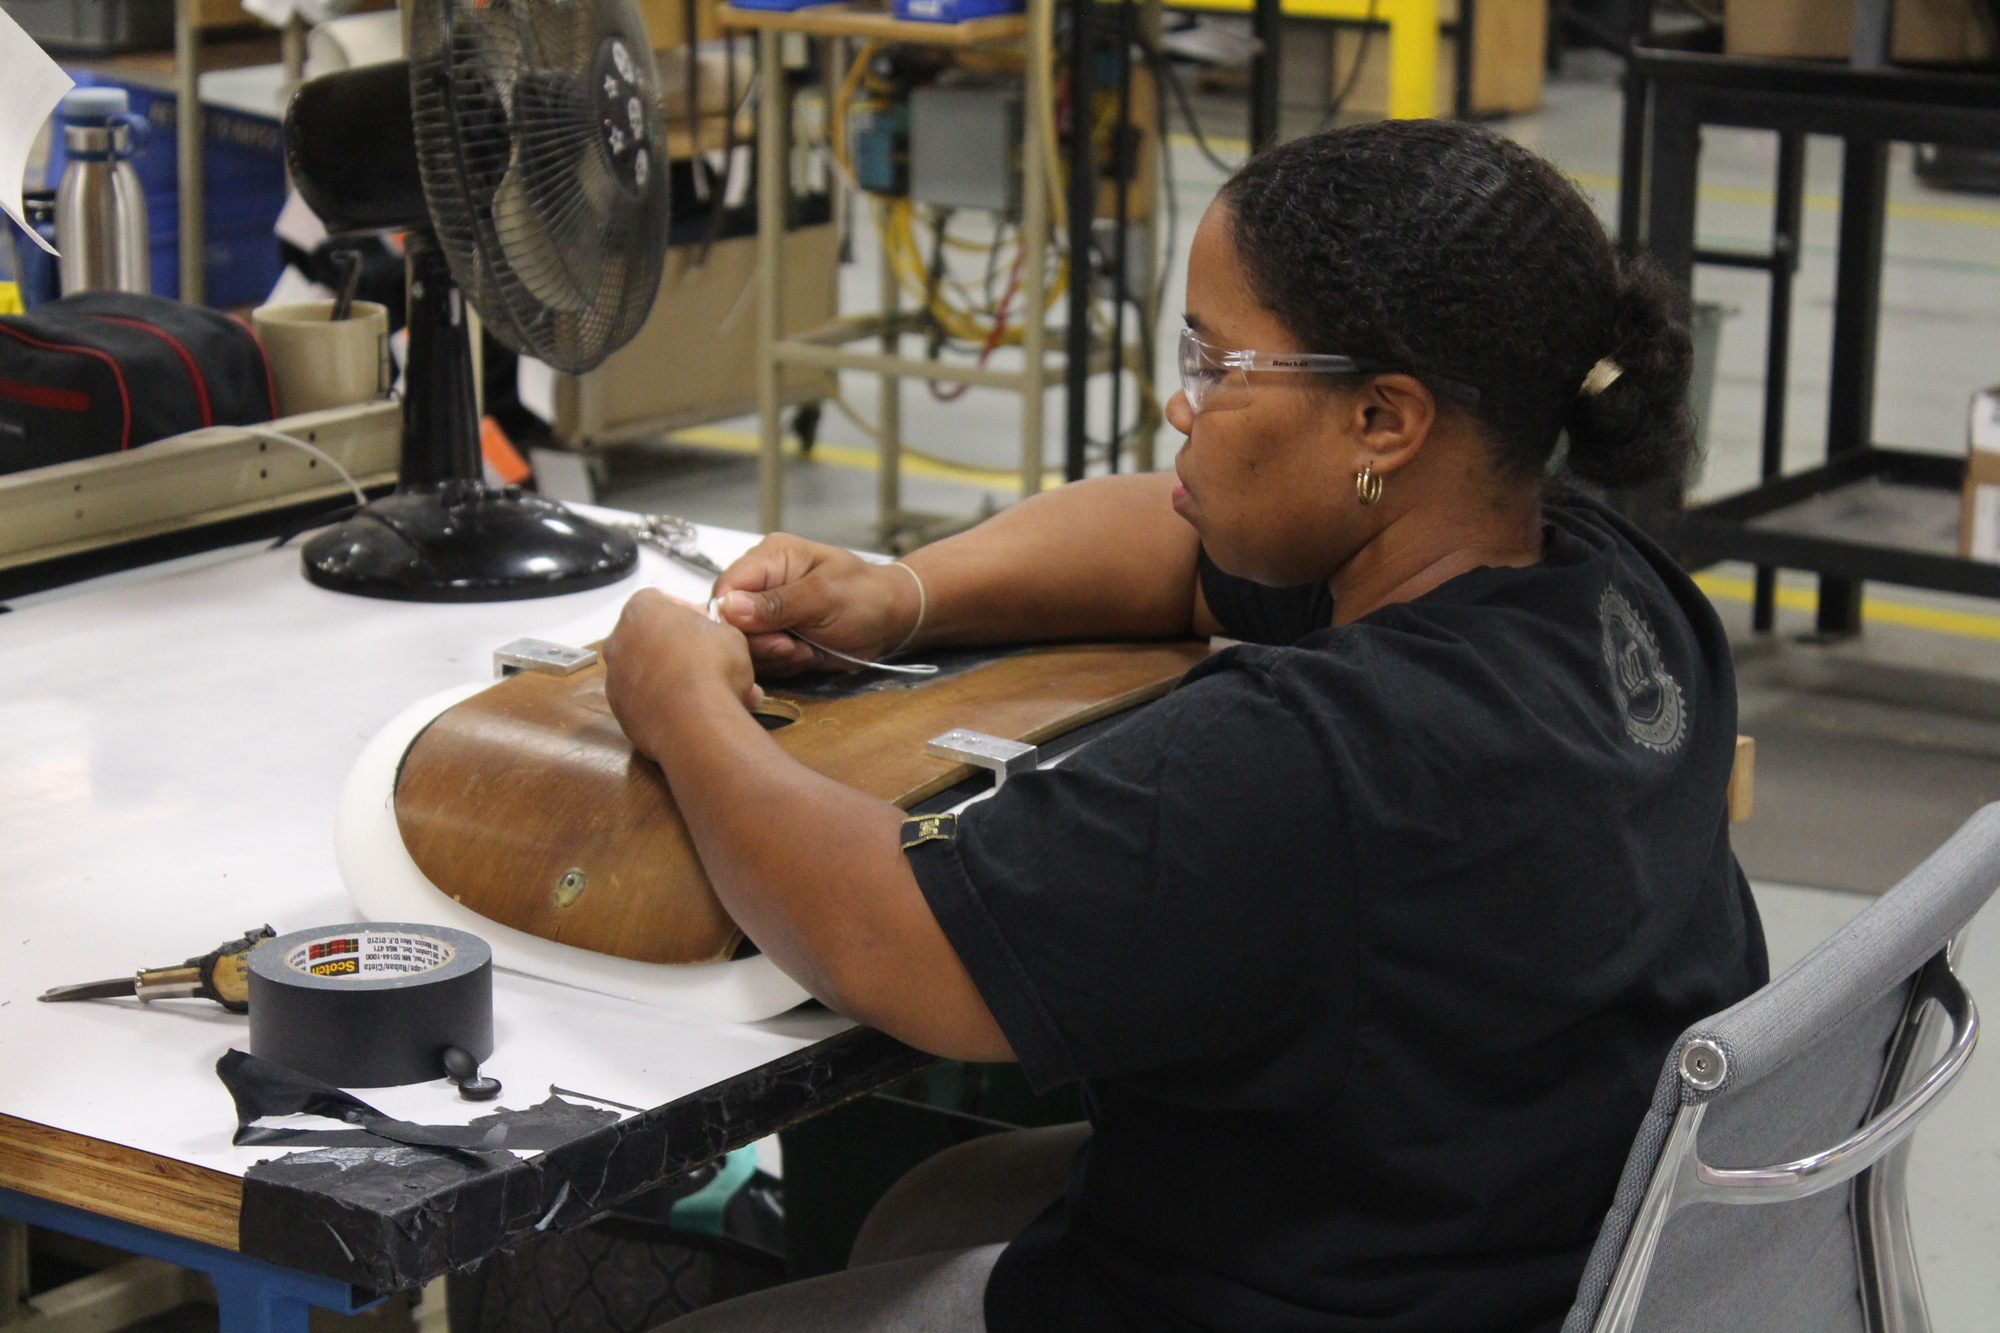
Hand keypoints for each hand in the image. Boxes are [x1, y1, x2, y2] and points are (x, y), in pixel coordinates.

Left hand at [601, 589, 761, 759]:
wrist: (695, 721)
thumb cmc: (712, 667)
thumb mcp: (730, 634)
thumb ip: (715, 630)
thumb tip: (717, 641)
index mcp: (642, 610)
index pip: (660, 600)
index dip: (687, 612)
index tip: (706, 627)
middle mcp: (619, 640)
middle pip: (648, 636)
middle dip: (675, 645)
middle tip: (706, 659)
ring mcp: (615, 677)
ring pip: (645, 671)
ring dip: (669, 676)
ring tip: (705, 693)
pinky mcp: (619, 710)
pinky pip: (643, 699)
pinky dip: (661, 702)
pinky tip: (689, 711)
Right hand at [710, 534, 921, 676]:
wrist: (891, 622)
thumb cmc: (865, 597)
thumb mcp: (824, 596)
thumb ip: (777, 603)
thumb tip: (729, 606)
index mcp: (770, 558)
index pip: (725, 587)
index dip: (733, 618)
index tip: (766, 635)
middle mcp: (761, 584)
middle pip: (730, 621)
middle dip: (762, 642)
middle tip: (794, 646)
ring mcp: (766, 614)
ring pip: (745, 645)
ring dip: (775, 656)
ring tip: (805, 649)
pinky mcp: (775, 638)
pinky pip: (762, 660)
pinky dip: (784, 664)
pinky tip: (807, 654)